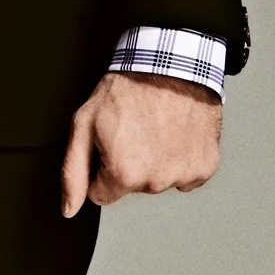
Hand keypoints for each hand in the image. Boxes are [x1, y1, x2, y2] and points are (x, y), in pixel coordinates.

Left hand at [61, 71, 221, 216]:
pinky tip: (175, 133)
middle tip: (134, 128)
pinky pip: (186, 176)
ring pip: (159, 181)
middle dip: (129, 163)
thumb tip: (68, 210)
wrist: (171, 64)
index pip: (102, 193)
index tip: (111, 140)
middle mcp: (156, 182)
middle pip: (132, 187)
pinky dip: (180, 158)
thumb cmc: (126, 90)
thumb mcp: (84, 124)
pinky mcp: (205, 166)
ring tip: (156, 127)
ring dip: (156, 161)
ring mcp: (184, 175)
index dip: (101, 166)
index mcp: (124, 175)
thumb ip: (73, 172)